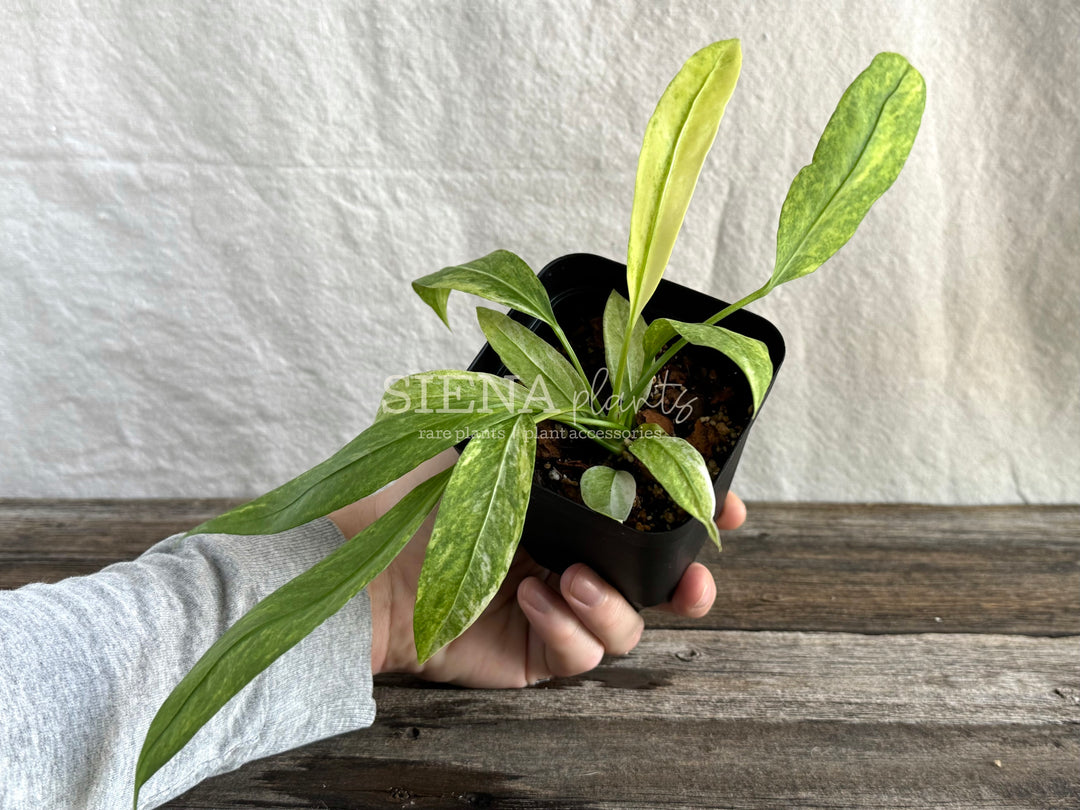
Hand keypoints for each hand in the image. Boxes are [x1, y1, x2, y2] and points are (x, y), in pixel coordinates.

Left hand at [330, 449, 745, 687]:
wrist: (363, 560)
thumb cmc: (418, 497)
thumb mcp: (488, 437)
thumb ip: (539, 410)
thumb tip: (579, 363)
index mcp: (570, 508)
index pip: (647, 512)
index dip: (693, 511)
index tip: (727, 505)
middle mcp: (571, 559)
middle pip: (655, 582)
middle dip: (689, 583)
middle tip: (696, 577)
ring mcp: (555, 609)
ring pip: (628, 625)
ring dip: (613, 604)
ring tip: (572, 577)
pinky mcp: (534, 654)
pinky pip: (581, 654)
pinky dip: (568, 627)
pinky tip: (531, 597)